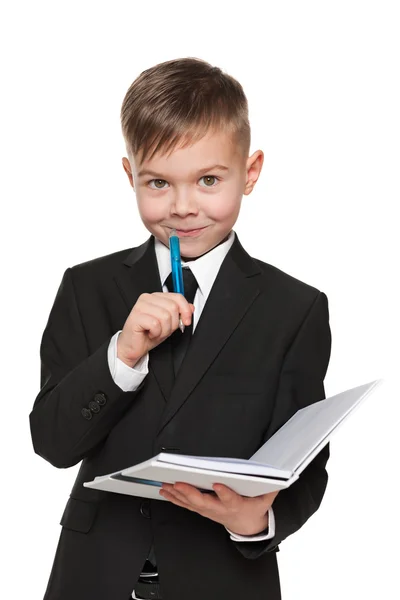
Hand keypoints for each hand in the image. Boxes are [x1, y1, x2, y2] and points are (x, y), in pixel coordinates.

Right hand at [117, 292, 194, 366]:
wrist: (133, 347)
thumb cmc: (148, 334)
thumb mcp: (169, 323)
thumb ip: (179, 314)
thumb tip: (190, 308)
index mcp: (155, 297)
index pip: (177, 297)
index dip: (185, 310)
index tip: (186, 321)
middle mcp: (147, 298)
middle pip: (173, 307)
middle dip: (173, 323)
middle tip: (164, 330)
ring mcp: (140, 306)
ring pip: (165, 316)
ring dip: (164, 330)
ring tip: (156, 332)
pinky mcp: (136, 317)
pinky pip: (155, 324)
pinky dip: (156, 333)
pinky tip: (150, 333)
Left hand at [159, 482, 278, 535]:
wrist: (247, 526)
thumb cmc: (253, 509)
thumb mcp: (266, 500)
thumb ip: (270, 489)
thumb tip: (278, 478)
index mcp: (236, 505)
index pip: (230, 499)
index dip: (224, 493)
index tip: (218, 485)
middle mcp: (219, 509)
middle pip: (204, 502)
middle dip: (190, 493)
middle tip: (179, 483)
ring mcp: (209, 511)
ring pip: (191, 504)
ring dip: (177, 495)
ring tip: (166, 485)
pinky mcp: (202, 510)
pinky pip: (186, 505)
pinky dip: (175, 498)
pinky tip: (165, 491)